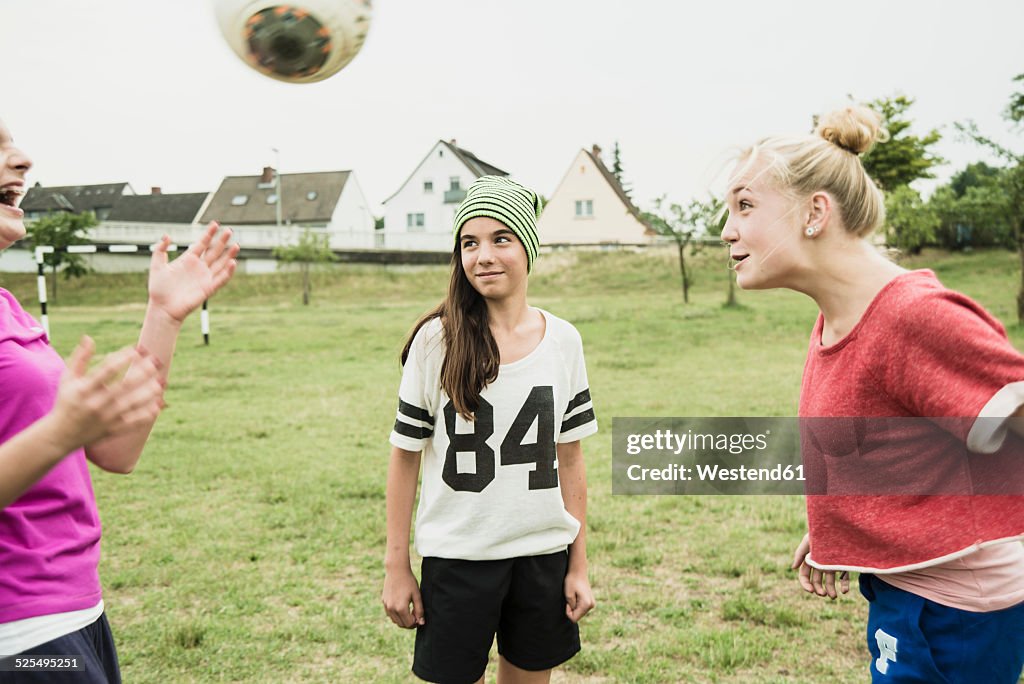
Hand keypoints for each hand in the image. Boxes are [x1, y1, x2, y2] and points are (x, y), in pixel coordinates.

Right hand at [48, 336, 163, 449]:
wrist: (61, 435)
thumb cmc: (66, 401)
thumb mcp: (67, 379)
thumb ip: (80, 358)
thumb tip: (89, 337)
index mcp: (84, 389)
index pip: (106, 371)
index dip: (121, 359)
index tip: (135, 350)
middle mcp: (96, 403)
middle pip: (123, 387)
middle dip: (141, 374)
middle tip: (154, 363)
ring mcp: (105, 418)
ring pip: (131, 404)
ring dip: (148, 393)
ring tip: (160, 383)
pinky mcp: (112, 430)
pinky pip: (133, 422)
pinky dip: (146, 415)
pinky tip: (158, 406)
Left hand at [147, 222, 238, 322]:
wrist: (163, 307)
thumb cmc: (159, 289)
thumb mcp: (157, 266)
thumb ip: (160, 250)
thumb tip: (167, 235)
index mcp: (188, 260)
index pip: (202, 244)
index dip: (209, 234)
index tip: (215, 224)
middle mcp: (199, 267)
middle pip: (214, 251)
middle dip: (222, 241)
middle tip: (229, 231)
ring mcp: (204, 277)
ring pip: (220, 264)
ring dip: (229, 255)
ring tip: (236, 245)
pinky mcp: (208, 288)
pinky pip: (221, 279)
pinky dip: (228, 272)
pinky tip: (232, 263)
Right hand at [382, 567, 423, 627]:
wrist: (396, 570)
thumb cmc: (409, 581)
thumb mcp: (417, 595)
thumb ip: (419, 610)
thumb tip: (421, 623)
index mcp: (401, 608)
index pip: (409, 624)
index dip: (415, 622)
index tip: (419, 616)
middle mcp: (392, 609)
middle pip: (401, 624)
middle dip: (409, 623)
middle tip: (415, 614)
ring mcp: (386, 606)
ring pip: (395, 621)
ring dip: (402, 619)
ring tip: (409, 610)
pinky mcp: (384, 602)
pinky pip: (390, 614)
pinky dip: (396, 614)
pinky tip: (401, 606)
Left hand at [564, 570, 595, 622]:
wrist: (578, 571)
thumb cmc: (572, 581)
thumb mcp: (568, 594)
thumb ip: (571, 607)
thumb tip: (574, 613)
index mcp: (586, 604)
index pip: (574, 618)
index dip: (568, 611)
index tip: (568, 601)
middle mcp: (591, 605)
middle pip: (577, 616)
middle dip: (571, 609)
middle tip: (571, 597)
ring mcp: (592, 603)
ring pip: (579, 612)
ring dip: (574, 606)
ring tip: (574, 595)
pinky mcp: (590, 601)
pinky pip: (581, 608)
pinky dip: (577, 604)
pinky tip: (577, 595)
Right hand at [791, 533, 849, 598]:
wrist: (838, 527)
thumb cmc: (820, 533)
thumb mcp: (808, 542)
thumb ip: (799, 554)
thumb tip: (793, 568)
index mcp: (809, 560)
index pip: (804, 576)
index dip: (806, 584)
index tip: (811, 591)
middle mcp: (820, 564)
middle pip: (816, 581)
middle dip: (819, 589)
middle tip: (823, 594)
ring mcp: (831, 565)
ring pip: (829, 582)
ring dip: (830, 591)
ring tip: (833, 596)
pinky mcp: (843, 565)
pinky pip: (843, 577)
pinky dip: (844, 585)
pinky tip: (844, 591)